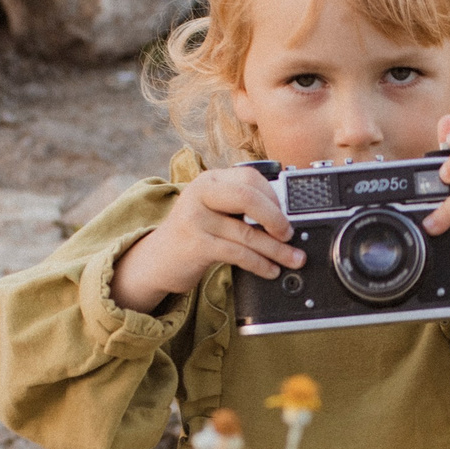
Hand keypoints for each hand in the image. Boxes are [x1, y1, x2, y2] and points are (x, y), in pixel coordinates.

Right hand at [111, 166, 306, 312]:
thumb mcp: (213, 211)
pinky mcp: (196, 245)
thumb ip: (240, 207)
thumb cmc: (193, 235)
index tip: (287, 215)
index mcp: (209, 180)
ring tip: (293, 259)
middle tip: (290, 235)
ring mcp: (196, 219)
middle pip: (249, 198)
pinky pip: (238, 253)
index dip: (274, 196)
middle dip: (277, 218)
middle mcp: (200, 194)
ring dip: (276, 250)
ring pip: (247, 233)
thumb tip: (285, 219)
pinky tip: (270, 270)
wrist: (156, 260)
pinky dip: (260, 264)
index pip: (250, 178)